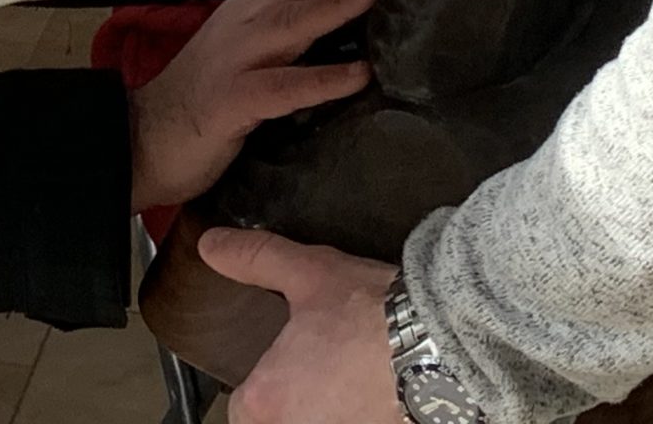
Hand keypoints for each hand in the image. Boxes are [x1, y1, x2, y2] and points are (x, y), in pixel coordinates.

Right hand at [128, 0, 385, 210]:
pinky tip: (358, 75)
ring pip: (294, 24)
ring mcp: (239, 59)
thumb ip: (291, 24)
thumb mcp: (251, 45)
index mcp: (254, 7)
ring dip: (336, 2)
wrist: (143, 135)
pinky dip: (322, 79)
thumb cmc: (209, 92)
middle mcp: (248, 22)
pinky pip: (285, 87)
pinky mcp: (234, 100)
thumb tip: (351, 6)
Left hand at [198, 227, 406, 423]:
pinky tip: (377, 384)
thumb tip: (211, 245)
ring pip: (320, 421)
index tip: (272, 367)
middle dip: (293, 399)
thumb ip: (254, 259)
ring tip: (347, 372)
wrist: (441, 342)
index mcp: (270, 399)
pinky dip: (361, 409)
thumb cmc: (369, 314)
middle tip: (312, 366)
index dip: (255, 388)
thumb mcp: (306, 273)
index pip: (241, 411)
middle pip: (280, 421)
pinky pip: (357, 421)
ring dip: (329, 404)